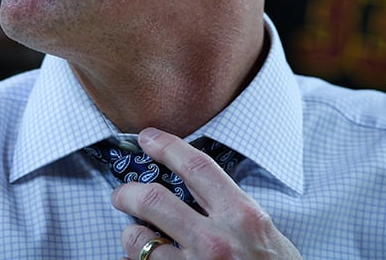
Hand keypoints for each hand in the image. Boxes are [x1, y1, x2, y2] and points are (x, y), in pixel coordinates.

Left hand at [111, 128, 302, 259]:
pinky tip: (141, 259)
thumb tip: (192, 186)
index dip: (167, 146)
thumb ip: (229, 208)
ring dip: (131, 235)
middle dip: (129, 193)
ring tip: (134, 235)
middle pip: (155, 200)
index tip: (148, 138)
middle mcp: (217, 240)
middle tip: (122, 194)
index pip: (197, 167)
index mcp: (242, 215)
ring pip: (140, 241)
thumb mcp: (263, 229)